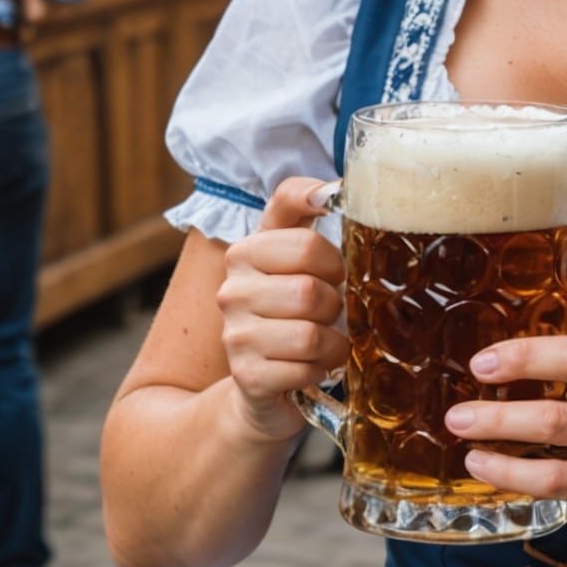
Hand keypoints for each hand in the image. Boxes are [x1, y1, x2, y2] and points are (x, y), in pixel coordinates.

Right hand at [216, 177, 347, 444]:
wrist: (261, 380)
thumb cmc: (290, 306)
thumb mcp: (292, 250)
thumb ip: (303, 207)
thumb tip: (333, 186)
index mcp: (246, 252)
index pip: (306, 243)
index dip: (333, 261)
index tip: (332, 271)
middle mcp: (231, 291)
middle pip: (311, 292)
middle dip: (334, 306)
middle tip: (329, 313)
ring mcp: (235, 335)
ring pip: (310, 334)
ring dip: (332, 343)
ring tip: (324, 341)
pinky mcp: (247, 377)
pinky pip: (306, 369)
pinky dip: (320, 370)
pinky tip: (309, 367)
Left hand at [445, 336, 566, 566]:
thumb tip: (519, 383)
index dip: (526, 351)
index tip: (484, 360)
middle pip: (560, 387)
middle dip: (501, 393)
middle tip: (459, 402)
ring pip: (553, 432)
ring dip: (498, 431)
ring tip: (462, 434)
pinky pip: (557, 479)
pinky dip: (513, 472)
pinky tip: (488, 468)